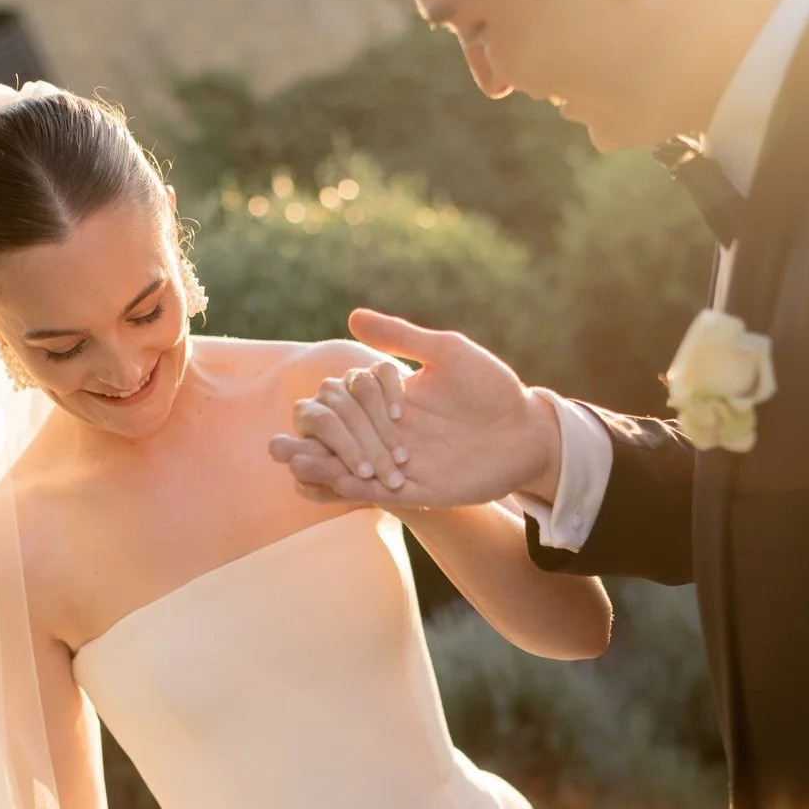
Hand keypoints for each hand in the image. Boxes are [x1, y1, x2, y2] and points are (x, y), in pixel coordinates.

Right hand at [270, 310, 561, 512]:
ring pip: (353, 469)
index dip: (336, 406)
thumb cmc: (492, 388)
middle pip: (342, 441)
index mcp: (393, 405)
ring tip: (292, 464)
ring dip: (323, 468)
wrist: (529, 429)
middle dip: (315, 443)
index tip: (323, 397)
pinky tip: (337, 481)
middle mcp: (393, 437)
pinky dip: (356, 488)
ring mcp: (404, 465)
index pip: (348, 406)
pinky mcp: (422, 491)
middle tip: (279, 446)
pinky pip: (380, 492)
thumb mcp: (447, 352)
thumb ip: (401, 338)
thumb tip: (353, 315)